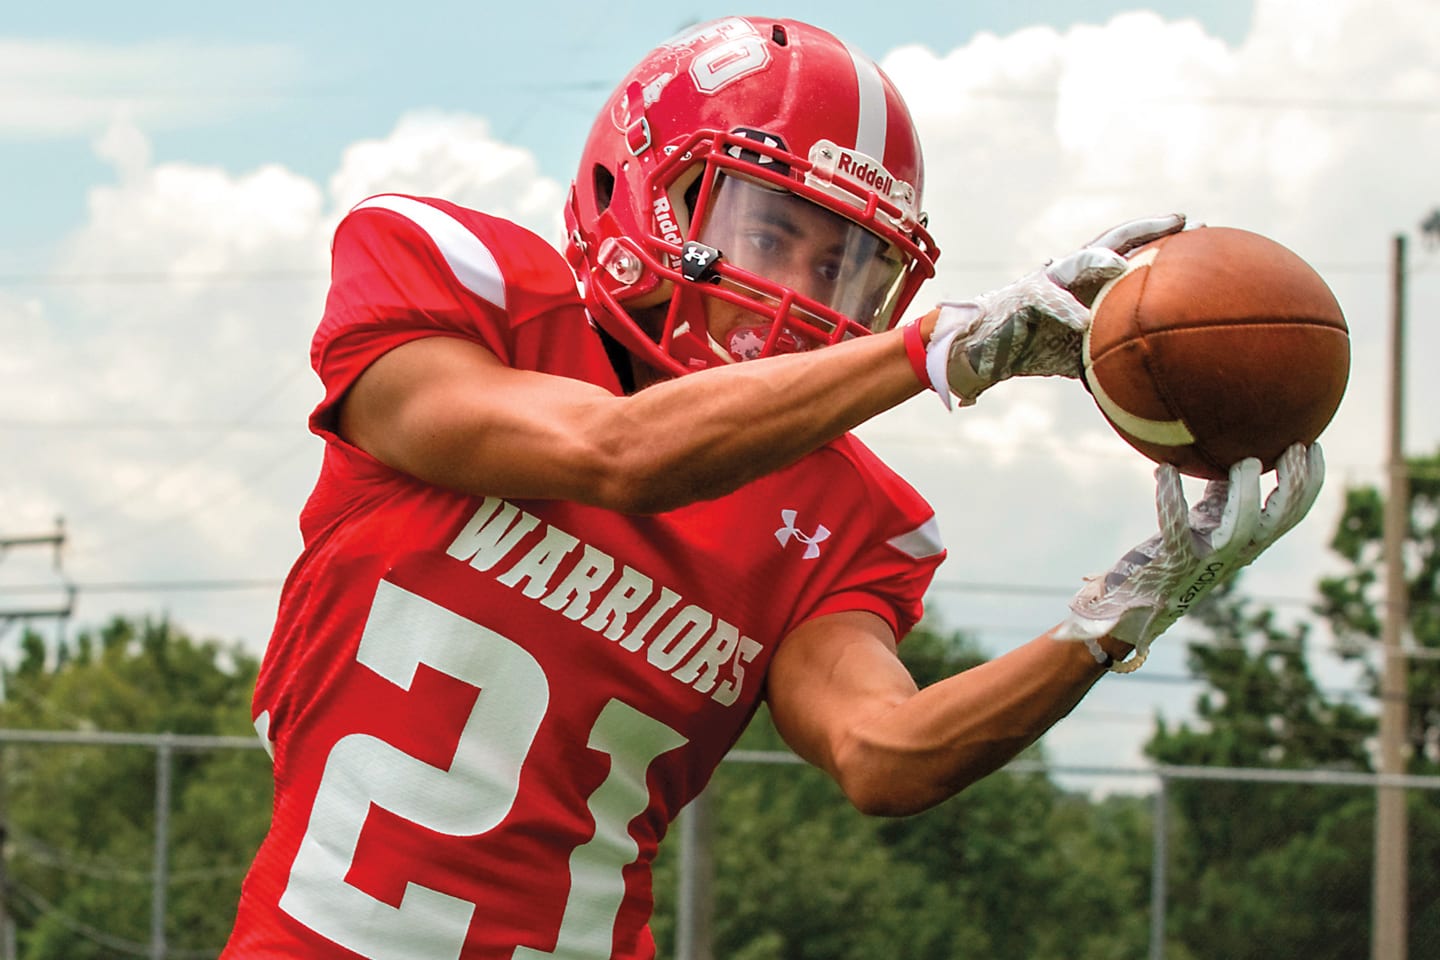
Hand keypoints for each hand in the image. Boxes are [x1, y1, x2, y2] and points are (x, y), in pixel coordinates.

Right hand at [923, 214, 1185, 408]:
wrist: (982, 349)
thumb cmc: (1031, 346)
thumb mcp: (1081, 350)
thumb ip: (1111, 350)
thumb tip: (1153, 376)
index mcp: (1088, 281)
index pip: (1132, 252)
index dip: (1165, 240)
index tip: (1204, 231)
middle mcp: (1071, 273)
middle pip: (1114, 240)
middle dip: (1148, 229)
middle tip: (1186, 221)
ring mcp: (1047, 282)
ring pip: (1077, 261)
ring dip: (1101, 259)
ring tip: (1126, 264)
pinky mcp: (1022, 300)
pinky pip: (1046, 302)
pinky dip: (1064, 311)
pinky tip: (1082, 322)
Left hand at [1053, 442, 1324, 672]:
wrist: (1138, 604)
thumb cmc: (1174, 556)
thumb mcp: (1207, 523)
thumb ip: (1221, 493)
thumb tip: (1231, 450)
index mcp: (1248, 541)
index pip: (1291, 513)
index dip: (1309, 482)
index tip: (1312, 445)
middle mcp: (1235, 552)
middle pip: (1280, 520)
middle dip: (1293, 485)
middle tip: (1292, 448)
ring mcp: (1207, 560)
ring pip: (1241, 528)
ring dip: (1246, 493)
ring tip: (1245, 461)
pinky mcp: (1174, 562)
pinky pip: (1176, 527)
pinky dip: (1171, 498)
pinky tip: (1164, 471)